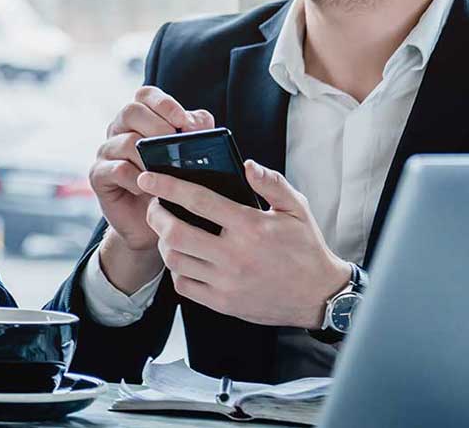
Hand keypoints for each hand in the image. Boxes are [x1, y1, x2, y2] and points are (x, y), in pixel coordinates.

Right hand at [90, 87, 212, 291]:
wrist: (155, 224)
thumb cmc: (174, 185)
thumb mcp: (190, 156)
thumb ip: (195, 133)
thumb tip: (195, 123)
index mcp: (141, 119)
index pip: (145, 95)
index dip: (164, 103)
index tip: (184, 121)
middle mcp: (119, 130)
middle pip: (131, 111)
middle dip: (158, 127)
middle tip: (176, 146)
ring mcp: (106, 152)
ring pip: (126, 141)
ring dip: (151, 157)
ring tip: (167, 174)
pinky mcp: (99, 176)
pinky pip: (118, 170)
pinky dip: (138, 179)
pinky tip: (150, 190)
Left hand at [139, 160, 351, 328]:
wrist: (319, 296)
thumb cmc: (306, 249)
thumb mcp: (297, 209)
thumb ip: (272, 184)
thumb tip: (248, 165)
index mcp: (250, 227)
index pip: (198, 201)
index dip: (167, 186)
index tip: (148, 177)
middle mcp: (235, 255)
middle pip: (175, 233)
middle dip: (156, 216)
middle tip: (155, 207)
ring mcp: (227, 282)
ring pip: (175, 260)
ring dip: (164, 242)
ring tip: (168, 231)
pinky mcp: (223, 303)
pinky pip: (183, 285)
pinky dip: (176, 270)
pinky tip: (184, 258)